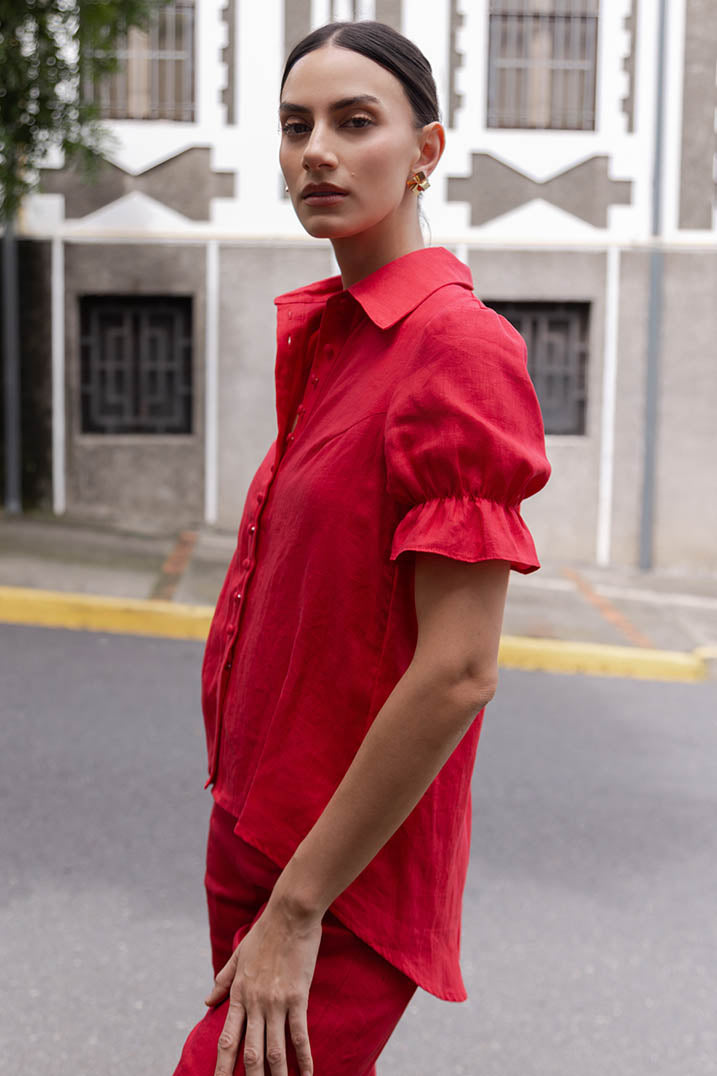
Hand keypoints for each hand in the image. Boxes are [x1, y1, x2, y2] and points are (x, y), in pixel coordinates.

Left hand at [204, 897, 322, 1075]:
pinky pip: (299, 1034)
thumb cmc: (265, 931)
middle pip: (249, 1052)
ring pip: (274, 1049)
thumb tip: (207, 1001)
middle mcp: (255, 1003)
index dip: (221, 1067)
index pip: (227, 1040)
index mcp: (239, 994)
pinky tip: (307, 1075)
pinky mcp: (298, 997)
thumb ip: (223, 980)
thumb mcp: (239, 955)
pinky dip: (304, 1058)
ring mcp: (276, 1002)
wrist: (289, 914)